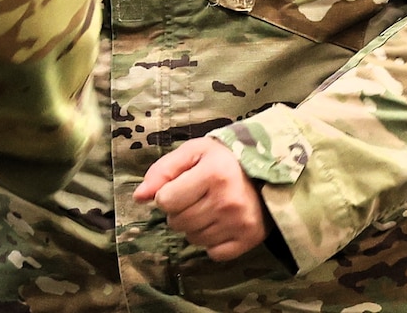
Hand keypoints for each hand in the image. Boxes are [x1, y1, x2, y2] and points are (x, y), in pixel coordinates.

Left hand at [133, 137, 269, 260]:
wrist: (268, 172)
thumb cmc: (223, 159)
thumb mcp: (192, 153)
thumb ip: (162, 171)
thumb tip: (138, 197)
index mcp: (212, 174)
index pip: (167, 200)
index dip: (166, 195)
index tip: (177, 188)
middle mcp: (226, 201)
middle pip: (178, 222)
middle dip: (178, 211)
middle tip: (192, 198)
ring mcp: (239, 223)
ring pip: (193, 239)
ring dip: (193, 227)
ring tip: (206, 209)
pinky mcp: (249, 240)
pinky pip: (214, 254)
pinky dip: (211, 242)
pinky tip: (218, 224)